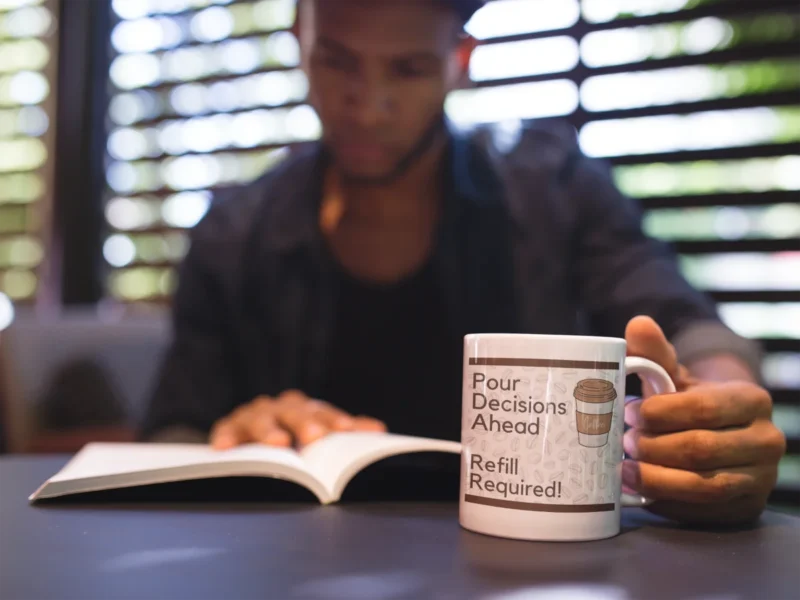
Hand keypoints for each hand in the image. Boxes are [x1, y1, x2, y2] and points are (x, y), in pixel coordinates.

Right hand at [210, 390, 386, 449]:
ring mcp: (253, 416)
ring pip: (260, 418)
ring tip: (278, 443)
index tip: (346, 430)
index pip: (323, 412)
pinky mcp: (228, 428)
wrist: (246, 439)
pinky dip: (226, 437)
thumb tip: (379, 430)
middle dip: (305, 423)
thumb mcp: (316, 435)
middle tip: (315, 437)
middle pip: (294, 412)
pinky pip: (226, 431)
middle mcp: (280, 408)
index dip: (335, 420)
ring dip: (269, 429)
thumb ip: (346, 433)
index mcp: (305, 409)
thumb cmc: (291, 438)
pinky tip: (226, 447)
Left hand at [622, 316, 785, 525]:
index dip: (660, 414)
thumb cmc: (690, 402)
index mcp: (751, 400)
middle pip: (701, 450)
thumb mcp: (675, 376)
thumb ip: (655, 354)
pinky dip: (668, 504)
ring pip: (704, 486)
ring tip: (625, 469)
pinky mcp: (746, 508)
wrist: (720, 434)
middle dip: (653, 447)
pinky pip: (703, 513)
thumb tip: (638, 323)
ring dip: (657, 479)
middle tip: (624, 442)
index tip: (629, 413)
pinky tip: (642, 494)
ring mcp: (760, 478)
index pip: (703, 408)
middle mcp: (766, 441)